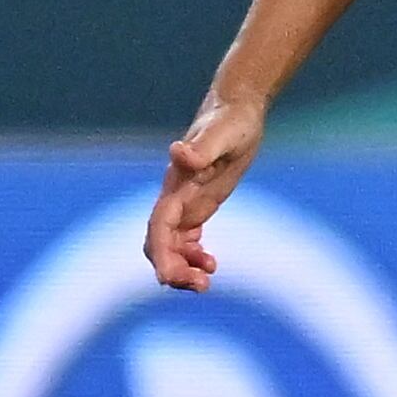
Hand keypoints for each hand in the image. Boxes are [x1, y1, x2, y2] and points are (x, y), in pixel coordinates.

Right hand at [147, 95, 264, 289]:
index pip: (159, 226)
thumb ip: (202, 147)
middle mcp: (175, 197)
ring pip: (170, 245)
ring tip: (206, 283)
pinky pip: (186, 240)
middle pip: (160, 242)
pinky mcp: (198, 205)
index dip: (161, 253)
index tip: (167, 278)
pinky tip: (212, 265)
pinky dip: (192, 257)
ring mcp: (185, 203)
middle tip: (201, 287)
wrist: (237, 109)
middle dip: (172, 268)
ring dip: (181, 267)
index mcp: (177, 185)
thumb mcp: (223, 133)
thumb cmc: (231, 119)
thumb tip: (178, 152)